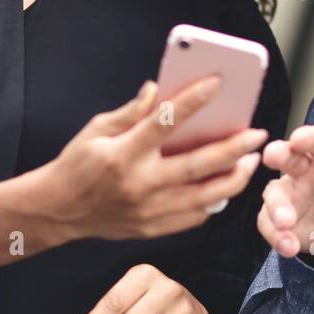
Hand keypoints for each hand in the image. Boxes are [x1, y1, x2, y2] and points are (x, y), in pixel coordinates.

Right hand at [44, 76, 267, 240]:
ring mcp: (148, 211)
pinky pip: (193, 218)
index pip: (164, 122)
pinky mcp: (152, 229)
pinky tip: (224, 186)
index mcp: (123, 153)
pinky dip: (213, 202)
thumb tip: (157, 89)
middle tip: (257, 135)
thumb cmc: (77, 164)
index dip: (193, 100)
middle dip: (233, 149)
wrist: (56, 212)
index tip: (217, 83)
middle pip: (197, 165)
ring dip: (233, 179)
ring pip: (204, 198)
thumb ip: (129, 112)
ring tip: (249, 162)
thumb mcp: (95, 130)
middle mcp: (139, 184)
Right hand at [256, 124, 313, 262]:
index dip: (309, 137)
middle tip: (273, 155)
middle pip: (288, 157)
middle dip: (279, 153)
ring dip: (276, 206)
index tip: (299, 137)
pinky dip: (276, 235)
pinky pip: (270, 224)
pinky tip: (289, 247)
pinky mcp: (282, 220)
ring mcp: (292, 194)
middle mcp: (306, 170)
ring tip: (286, 222)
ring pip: (275, 194)